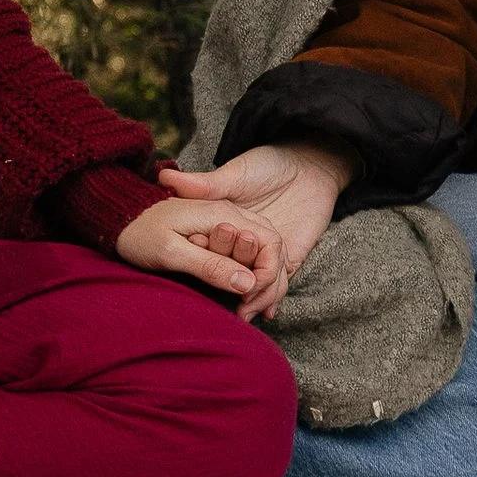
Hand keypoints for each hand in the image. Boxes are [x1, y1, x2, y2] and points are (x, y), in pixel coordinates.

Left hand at [113, 189, 290, 321]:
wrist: (118, 217)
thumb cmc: (139, 233)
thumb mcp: (171, 252)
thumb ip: (209, 265)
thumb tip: (247, 283)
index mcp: (223, 214)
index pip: (270, 244)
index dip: (267, 275)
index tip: (248, 299)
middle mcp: (229, 214)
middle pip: (271, 248)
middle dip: (268, 282)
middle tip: (249, 311)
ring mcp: (224, 221)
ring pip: (261, 250)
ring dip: (261, 282)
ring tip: (246, 311)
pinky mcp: (216, 233)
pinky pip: (245, 253)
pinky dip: (251, 276)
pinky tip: (244, 299)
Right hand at [158, 138, 351, 299]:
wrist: (310, 165)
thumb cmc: (268, 164)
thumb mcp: (233, 174)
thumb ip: (204, 184)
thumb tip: (166, 179)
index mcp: (227, 222)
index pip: (214, 250)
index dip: (208, 263)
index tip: (203, 269)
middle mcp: (244, 241)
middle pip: (234, 272)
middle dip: (230, 291)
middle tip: (232, 306)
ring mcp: (265, 252)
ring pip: (255, 283)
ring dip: (252, 299)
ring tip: (246, 312)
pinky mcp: (290, 257)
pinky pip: (279, 283)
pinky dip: (273, 297)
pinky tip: (268, 309)